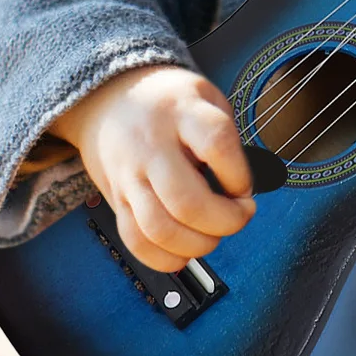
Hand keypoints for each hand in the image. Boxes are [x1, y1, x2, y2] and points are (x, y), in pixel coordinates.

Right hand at [48, 64, 257, 272]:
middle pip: (186, 201)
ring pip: (159, 229)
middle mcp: (150, 145)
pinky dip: (165, 258)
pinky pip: (135, 241)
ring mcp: (128, 176)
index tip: (246, 185)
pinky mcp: (116, 200)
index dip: (240, 175)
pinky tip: (185, 251)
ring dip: (197, 245)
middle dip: (225, 221)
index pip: (216, 145)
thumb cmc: (170, 103)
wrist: (110, 99)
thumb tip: (246, 191)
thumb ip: (228, 139)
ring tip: (213, 234)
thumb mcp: (207, 97)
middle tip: (240, 215)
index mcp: (181, 112)